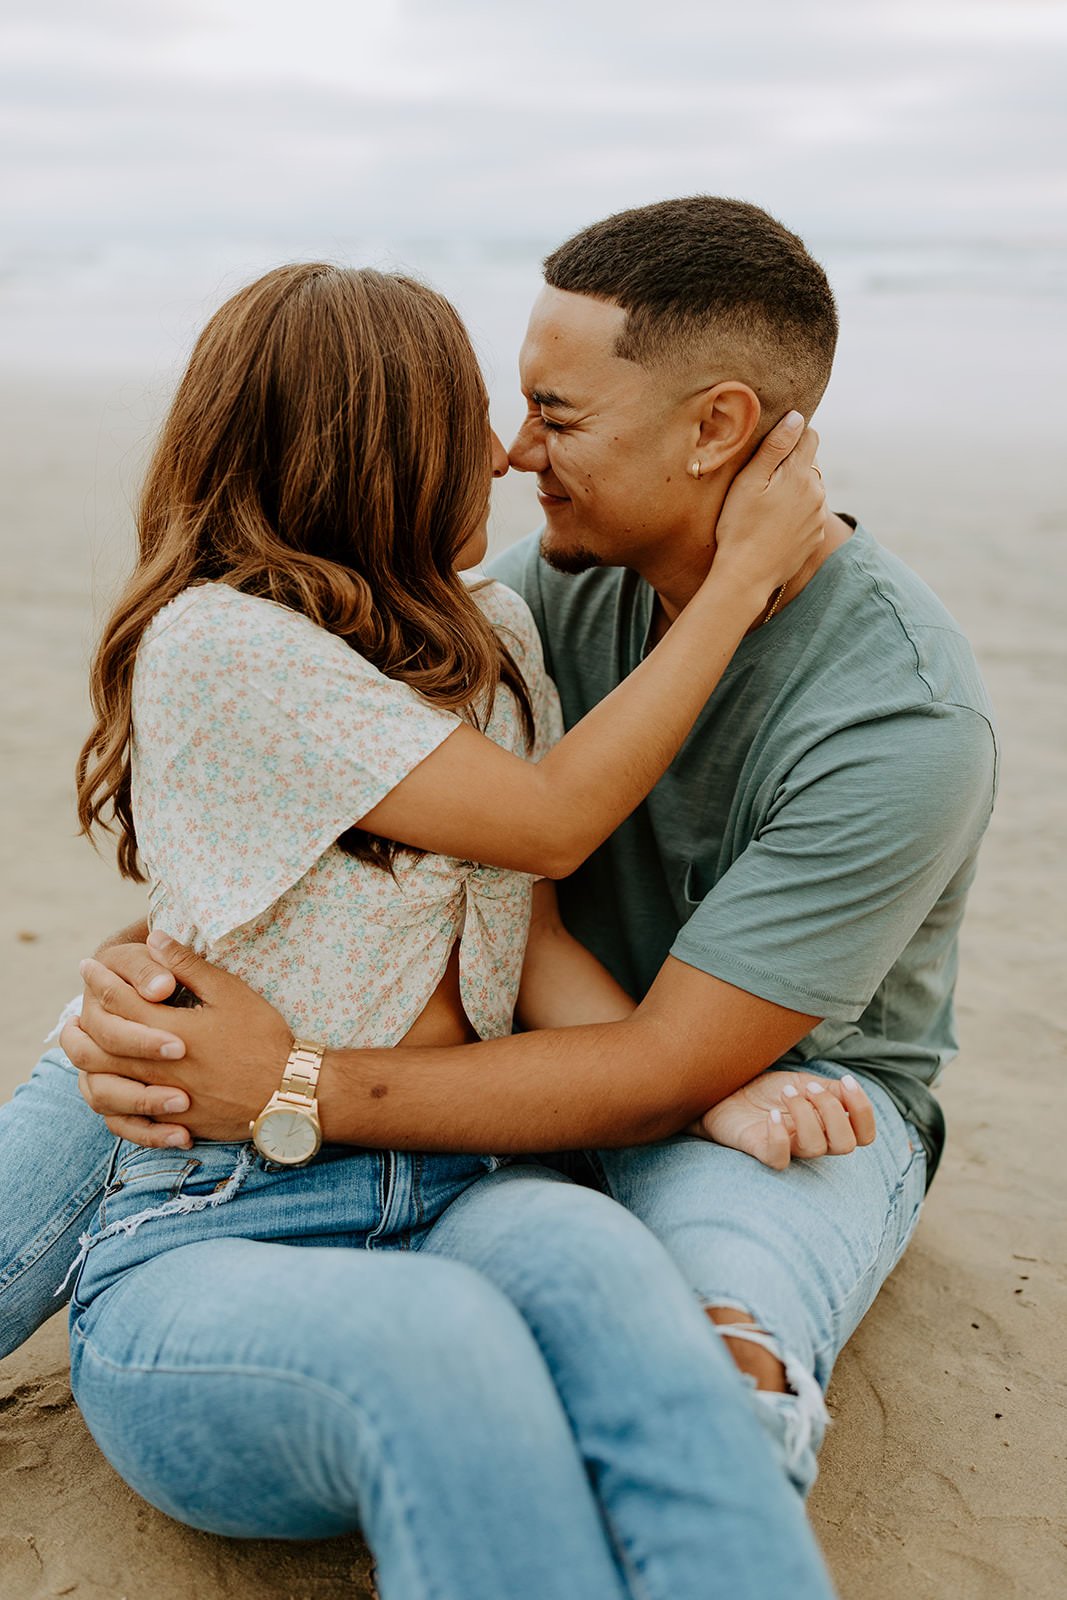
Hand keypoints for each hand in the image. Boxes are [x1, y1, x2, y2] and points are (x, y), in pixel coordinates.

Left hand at [62, 931, 290, 1146]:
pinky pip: (123, 1119)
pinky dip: (108, 1101)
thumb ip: (188, 966)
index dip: (99, 979)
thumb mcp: (230, 993)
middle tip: (77, 1001)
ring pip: (102, 1083)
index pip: (117, 1000)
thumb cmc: (263, 1037)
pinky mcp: (171, 1123)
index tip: (89, 965)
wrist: (288, 1093)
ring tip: (81, 1042)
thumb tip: (154, 938)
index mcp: (169, 1031)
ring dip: (84, 1060)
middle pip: (98, 1044)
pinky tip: (106, 1085)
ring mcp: (161, 1099)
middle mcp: (157, 1067)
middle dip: (81, 1019)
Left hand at [687, 1069, 876, 1169]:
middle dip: (832, 1110)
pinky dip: (778, 1135)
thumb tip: (850, 1089)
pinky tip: (771, 1115)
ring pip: (815, 1147)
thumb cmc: (766, 1092)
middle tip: (808, 1087)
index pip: (864, 1135)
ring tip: (785, 1092)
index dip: (863, 1111)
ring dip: (804, 1113)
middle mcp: (813, 1141)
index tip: (846, 1080)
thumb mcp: (803, 1082)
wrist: (726, 1093)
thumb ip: (830, 1089)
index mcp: (828, 1125)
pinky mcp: (761, 1152)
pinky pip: (779, 1158)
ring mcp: (788, 1148)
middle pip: (846, 1145)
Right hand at [711, 412, 825, 600]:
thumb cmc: (739, 526)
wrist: (746, 576)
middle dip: (791, 465)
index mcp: (801, 474)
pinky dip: (796, 514)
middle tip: (762, 481)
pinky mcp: (815, 538)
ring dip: (794, 490)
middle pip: (809, 464)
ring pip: (810, 490)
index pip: (809, 436)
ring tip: (766, 506)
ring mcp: (819, 518)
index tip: (772, 446)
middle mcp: (817, 493)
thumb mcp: (750, 481)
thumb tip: (797, 417)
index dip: (791, 435)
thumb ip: (775, 446)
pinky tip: (773, 526)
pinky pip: (809, 515)